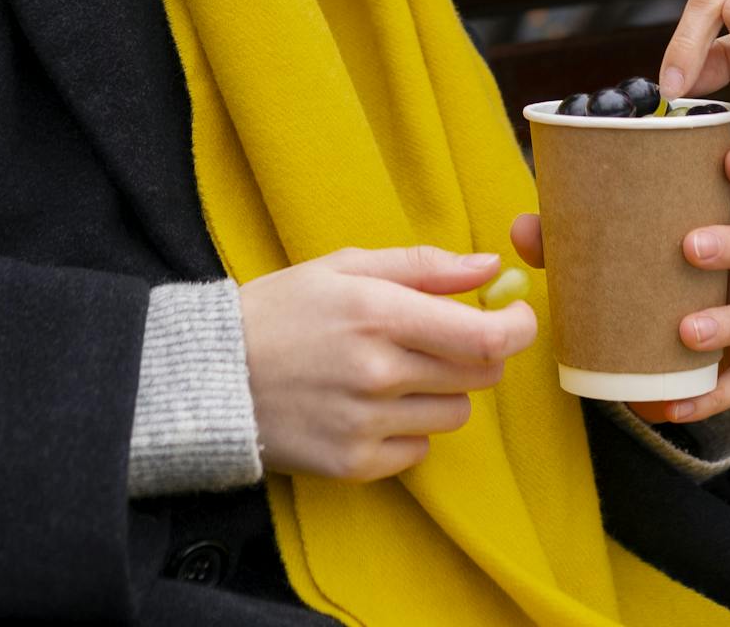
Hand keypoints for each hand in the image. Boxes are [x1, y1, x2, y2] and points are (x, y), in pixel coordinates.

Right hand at [238, 247, 537, 481]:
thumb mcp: (348, 267)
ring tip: (396, 372)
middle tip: (442, 339)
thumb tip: (490, 264)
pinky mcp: (352, 464)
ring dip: (443, 391)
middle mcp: (378, 372)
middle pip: (479, 374)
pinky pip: (419, 449)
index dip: (516, 328)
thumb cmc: (284, 310)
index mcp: (381, 314)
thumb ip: (425, 266)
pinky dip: (410, 428)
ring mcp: (366, 423)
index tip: (517, 318)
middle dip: (477, 353)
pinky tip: (372, 406)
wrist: (212, 378)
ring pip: (455, 412)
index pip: (484, 337)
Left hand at [510, 143, 729, 425]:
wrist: (641, 359)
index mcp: (717, 222)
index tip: (729, 160)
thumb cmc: (627, 282)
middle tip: (690, 248)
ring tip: (686, 332)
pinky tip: (678, 405)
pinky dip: (724, 393)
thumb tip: (523, 227)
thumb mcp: (596, 258)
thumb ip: (562, 240)